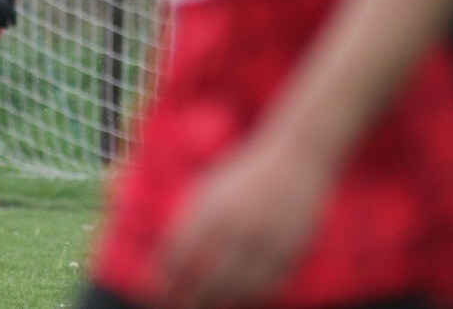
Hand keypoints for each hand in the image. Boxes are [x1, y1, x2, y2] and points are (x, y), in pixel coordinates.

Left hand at [152, 133, 332, 307]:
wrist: (297, 158)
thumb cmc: (246, 173)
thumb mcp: (210, 187)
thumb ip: (190, 218)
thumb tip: (168, 254)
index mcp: (213, 209)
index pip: (181, 253)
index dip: (166, 276)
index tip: (156, 290)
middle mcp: (239, 228)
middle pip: (207, 277)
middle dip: (187, 298)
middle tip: (173, 308)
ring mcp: (267, 242)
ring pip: (237, 287)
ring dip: (216, 302)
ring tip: (202, 308)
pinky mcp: (292, 251)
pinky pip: (268, 285)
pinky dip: (250, 297)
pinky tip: (235, 301)